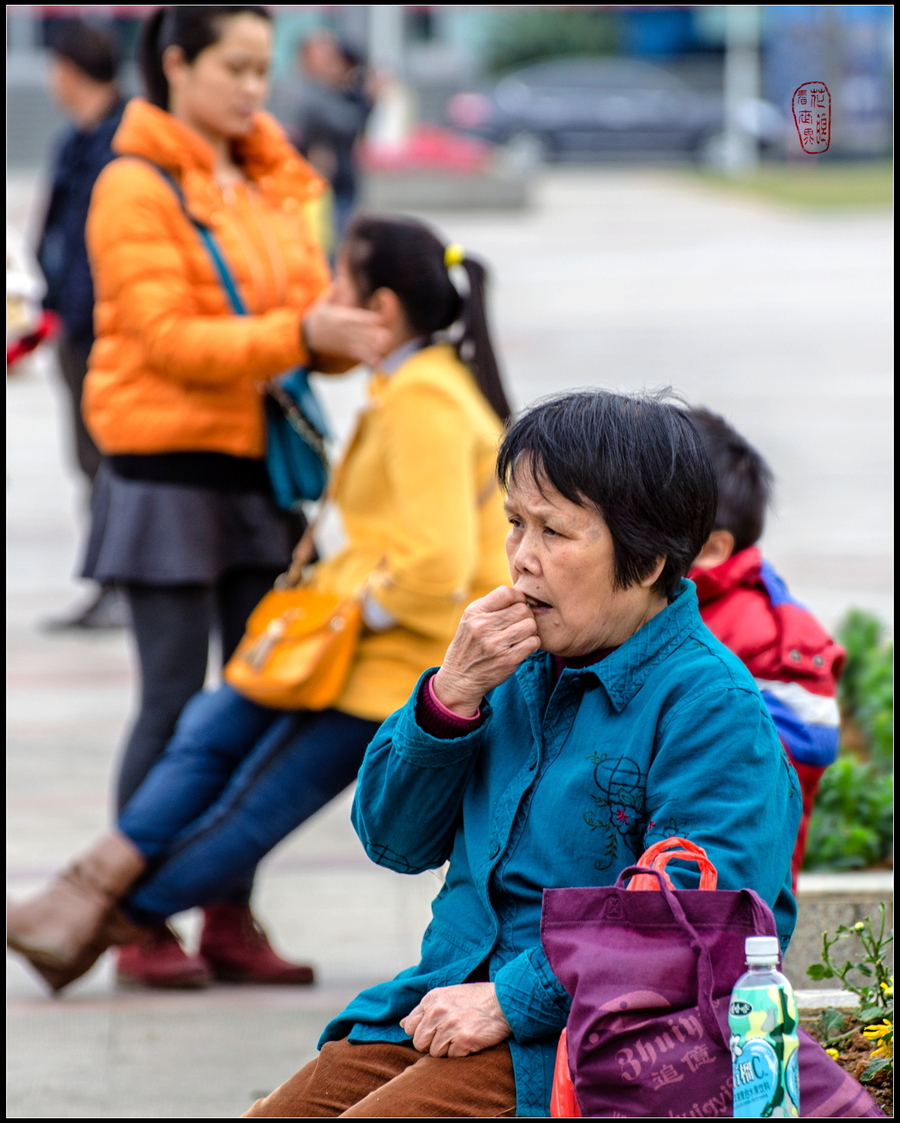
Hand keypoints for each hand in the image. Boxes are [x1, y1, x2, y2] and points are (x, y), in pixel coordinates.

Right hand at [303, 294, 390, 368]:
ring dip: (372, 347)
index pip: (355, 318)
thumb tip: (340, 281)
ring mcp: (344, 342)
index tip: (378, 319)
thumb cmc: (317, 317)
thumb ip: (333, 294)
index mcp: (340, 318)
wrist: (306, 336)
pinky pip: (357, 355)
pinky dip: (367, 359)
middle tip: (386, 337)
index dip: (367, 319)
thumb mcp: (322, 304)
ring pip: (360, 344)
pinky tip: (377, 362)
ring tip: (383, 348)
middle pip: (360, 332)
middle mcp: (343, 331)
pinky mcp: (345, 351)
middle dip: (373, 335)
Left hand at [400, 983, 510, 1057]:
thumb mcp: (447, 996)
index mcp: (432, 999)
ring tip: (462, 1034)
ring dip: (448, 1049)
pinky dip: (461, 1053)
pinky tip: (471, 1040)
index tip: (436, 1030)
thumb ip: (425, 1009)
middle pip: (419, 1043)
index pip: (410, 1027)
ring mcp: (450, 1025)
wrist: (505, 1002)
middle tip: (451, 1035)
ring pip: (435, 1053)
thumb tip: (402, 1024)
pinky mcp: (463, 1040)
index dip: (422, 1032)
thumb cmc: (476, 999)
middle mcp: (438, 1011)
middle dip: (433, 1043)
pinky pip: (451, 1058)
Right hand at [432, 586, 539, 716]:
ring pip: (530, 625)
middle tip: (520, 623)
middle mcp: (483, 626)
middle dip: (526, 615)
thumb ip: (492, 606)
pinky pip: (533, 643)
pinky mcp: (507, 660)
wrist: (459, 678)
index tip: (517, 606)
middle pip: (522, 609)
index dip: (518, 597)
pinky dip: (532, 644)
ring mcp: (495, 644)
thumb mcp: (470, 620)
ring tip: (520, 635)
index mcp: (474, 612)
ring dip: (530, 630)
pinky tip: (522, 647)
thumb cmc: (470, 645)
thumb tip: (521, 596)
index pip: (506, 593)